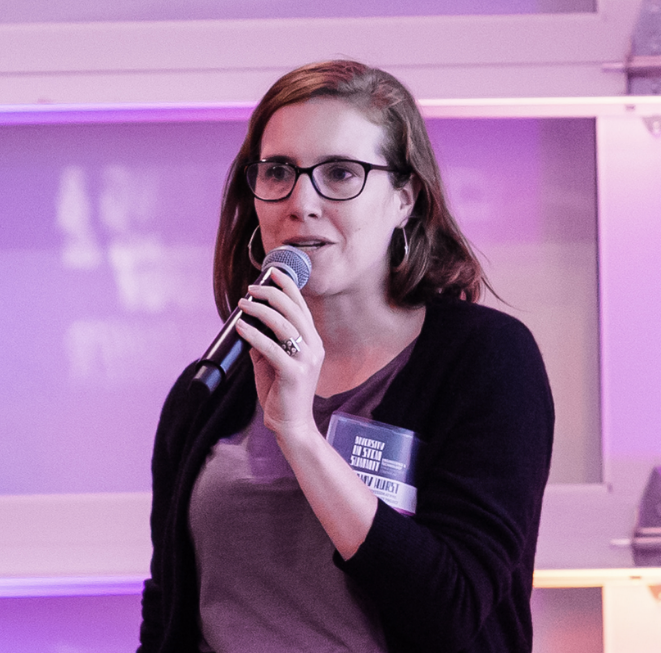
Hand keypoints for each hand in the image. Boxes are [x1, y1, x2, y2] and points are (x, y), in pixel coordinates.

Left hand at [235, 267, 324, 441]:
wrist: (291, 425)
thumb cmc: (281, 393)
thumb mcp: (271, 363)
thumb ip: (263, 343)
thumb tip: (247, 323)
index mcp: (312, 342)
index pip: (301, 307)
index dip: (288, 286)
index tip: (272, 273)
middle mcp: (314, 347)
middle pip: (294, 310)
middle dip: (272, 294)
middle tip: (251, 289)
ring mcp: (307, 360)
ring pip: (284, 325)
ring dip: (260, 310)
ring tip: (243, 304)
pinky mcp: (294, 374)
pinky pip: (271, 348)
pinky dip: (254, 335)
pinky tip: (241, 327)